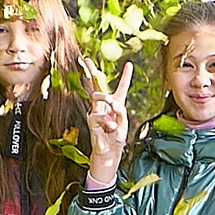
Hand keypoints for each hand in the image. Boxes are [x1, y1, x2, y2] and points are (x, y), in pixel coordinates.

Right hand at [81, 60, 132, 185]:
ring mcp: (96, 112)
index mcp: (116, 106)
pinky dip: (106, 121)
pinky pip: (96, 115)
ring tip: (113, 108)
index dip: (125, 76)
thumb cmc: (117, 139)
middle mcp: (105, 106)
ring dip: (105, 99)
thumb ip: (120, 112)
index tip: (129, 64)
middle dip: (91, 71)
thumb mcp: (123, 124)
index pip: (121, 89)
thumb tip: (113, 102)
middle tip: (86, 59)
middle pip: (97, 85)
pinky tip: (111, 127)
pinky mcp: (92, 121)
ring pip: (97, 97)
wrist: (110, 154)